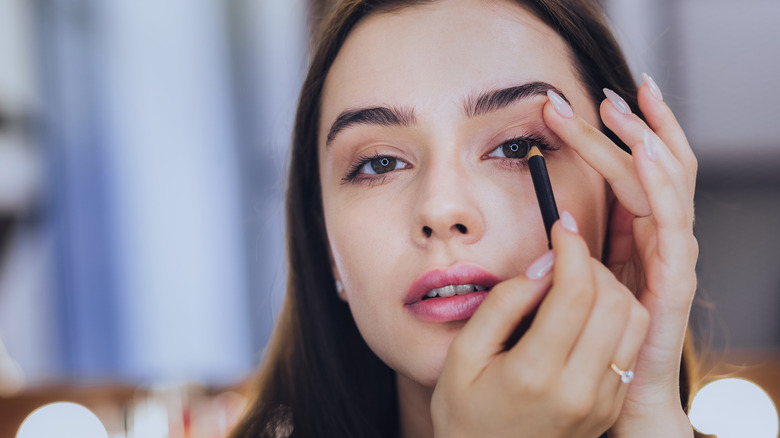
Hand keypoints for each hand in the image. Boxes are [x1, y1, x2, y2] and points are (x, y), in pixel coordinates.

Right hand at [431, 219, 649, 437]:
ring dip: (611, 288)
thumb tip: (544, 266)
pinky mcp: (611, 406)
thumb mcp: (463, 355)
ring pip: (634, 320)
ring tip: (577, 282)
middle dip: (592, 264)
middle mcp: (578, 390)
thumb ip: (503, 304)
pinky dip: (617, 315)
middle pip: (614, 301)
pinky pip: (631, 346)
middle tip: (565, 256)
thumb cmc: (466, 412)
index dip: (573, 249)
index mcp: (535, 374)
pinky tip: (586, 311)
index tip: (562, 228)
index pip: (576, 293)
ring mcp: (601, 401)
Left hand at [543, 75, 697, 435]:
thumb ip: (577, 249)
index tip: (585, 103)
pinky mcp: (673, 284)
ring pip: (667, 188)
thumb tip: (558, 216)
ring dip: (647, 142)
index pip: (632, 172)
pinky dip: (660, 188)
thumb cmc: (594, 338)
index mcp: (636, 237)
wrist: (618, 397)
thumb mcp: (580, 282)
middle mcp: (658, 241)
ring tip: (627, 108)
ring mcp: (670, 260)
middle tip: (605, 93)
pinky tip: (646, 155)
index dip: (614, 136)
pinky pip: (671, 228)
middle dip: (633, 127)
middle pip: (653, 170)